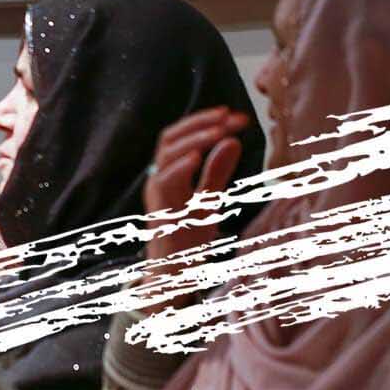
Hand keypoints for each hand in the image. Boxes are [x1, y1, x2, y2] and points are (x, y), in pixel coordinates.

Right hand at [140, 107, 246, 310]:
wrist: (175, 273)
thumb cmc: (188, 238)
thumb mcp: (209, 199)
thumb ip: (217, 171)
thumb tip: (233, 141)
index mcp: (168, 173)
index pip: (180, 137)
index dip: (203, 122)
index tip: (234, 116)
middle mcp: (157, 179)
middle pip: (169, 138)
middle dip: (201, 123)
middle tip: (232, 118)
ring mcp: (156, 194)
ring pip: (165, 154)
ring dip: (194, 139)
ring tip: (221, 131)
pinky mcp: (159, 210)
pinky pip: (162, 181)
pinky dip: (179, 166)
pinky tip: (197, 157)